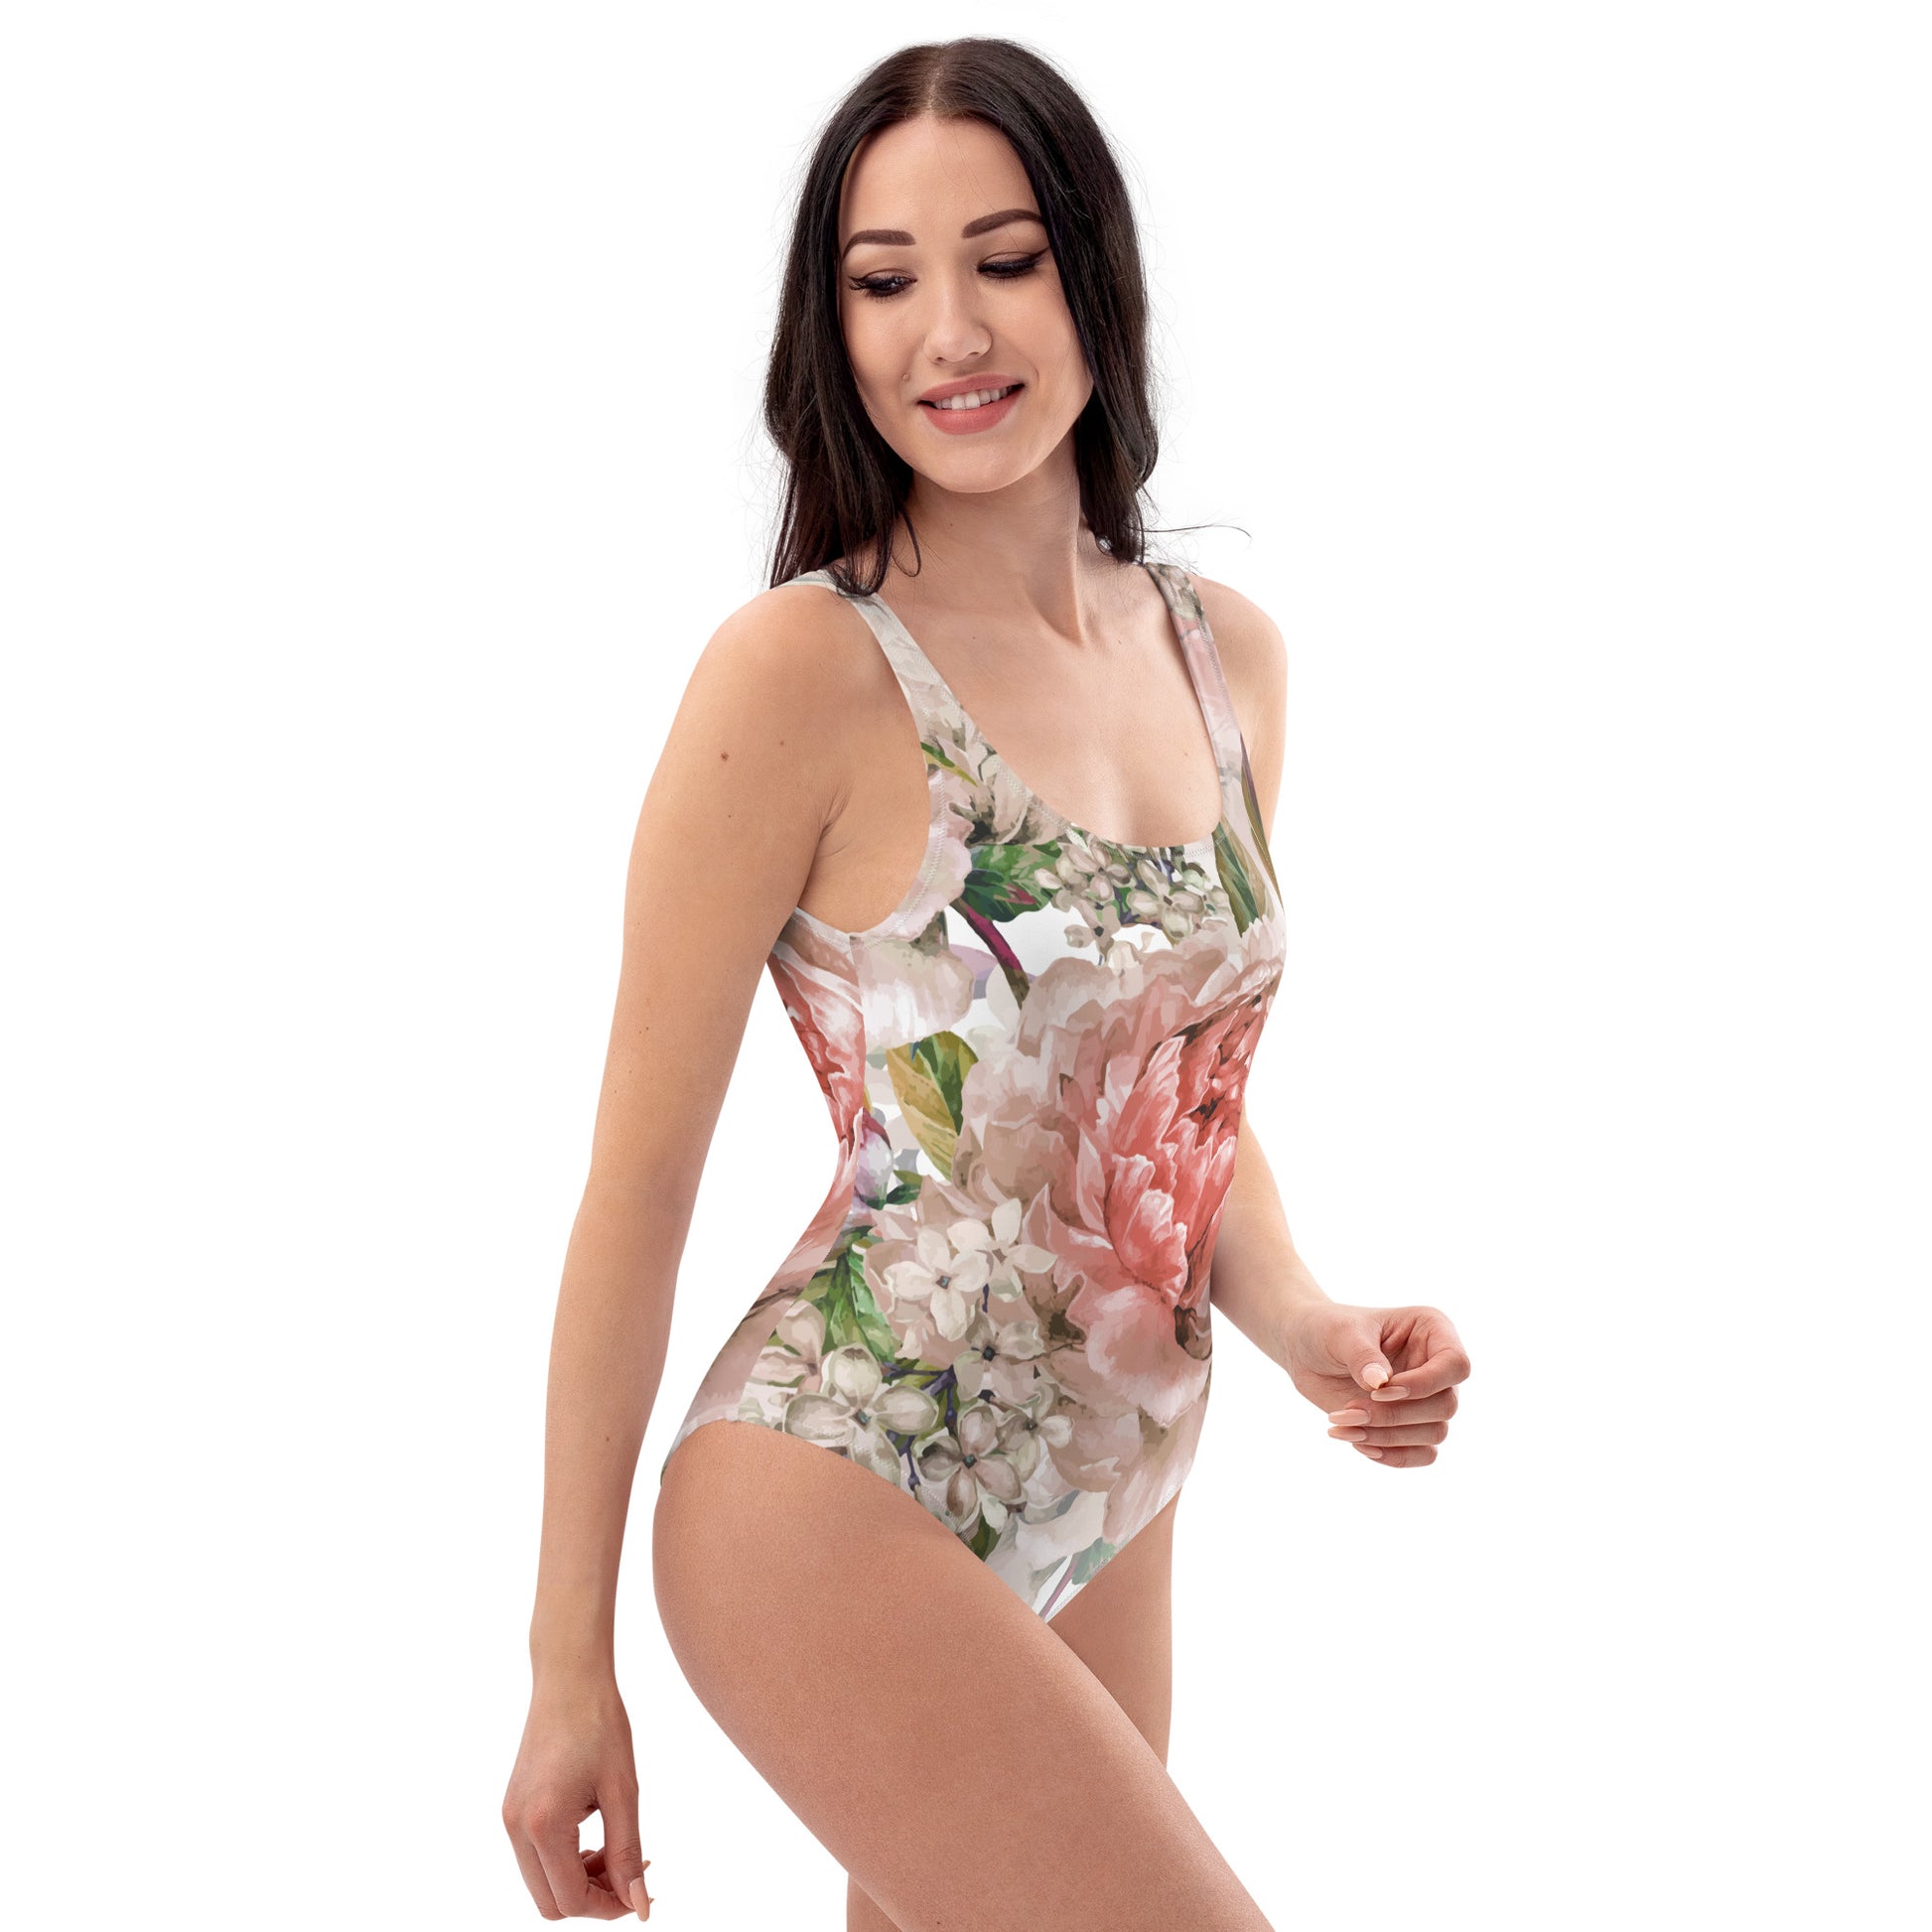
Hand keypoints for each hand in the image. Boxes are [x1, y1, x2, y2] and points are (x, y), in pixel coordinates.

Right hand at [502, 1674, 653, 1918]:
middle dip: (593, 1899)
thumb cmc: (601, 1725)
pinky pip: (535, 1857)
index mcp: (543, 1825)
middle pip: (550, 1903)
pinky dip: (564, 1861)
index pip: (571, 1900)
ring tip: (616, 1852)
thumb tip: (640, 1906)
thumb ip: (628, 1853)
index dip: (609, 1908)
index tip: (641, 1893)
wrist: (569, 1677)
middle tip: (631, 1873)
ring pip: (540, 1883)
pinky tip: (594, 1837)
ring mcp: (509, 1818)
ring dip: (579, 1881)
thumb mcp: (623, 1791)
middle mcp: (516, 1827)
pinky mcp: (512, 1807)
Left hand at [1280, 1301, 1469, 1466]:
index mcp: (1431, 1330)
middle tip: (1349, 1410)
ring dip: (1387, 1436)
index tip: (1378, 1390)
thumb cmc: (1326, 1328)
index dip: (1424, 1383)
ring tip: (1341, 1424)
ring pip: (1435, 1433)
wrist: (1304, 1349)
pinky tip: (1357, 1442)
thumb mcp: (1340, 1333)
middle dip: (1395, 1415)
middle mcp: (1436, 1366)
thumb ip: (1363, 1355)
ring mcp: (1426, 1397)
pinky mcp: (1411, 1425)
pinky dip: (1392, 1455)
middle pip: (1445, 1405)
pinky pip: (1424, 1453)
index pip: (1455, 1365)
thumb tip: (1381, 1383)